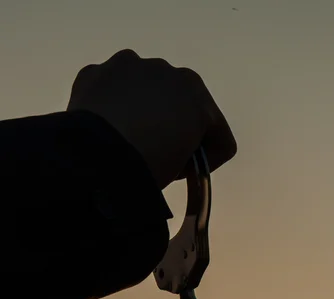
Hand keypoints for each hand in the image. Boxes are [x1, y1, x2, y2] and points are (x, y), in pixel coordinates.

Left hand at [67, 49, 236, 189]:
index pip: (216, 130)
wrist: (98, 160)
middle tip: (158, 158)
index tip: (188, 175)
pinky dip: (109, 109)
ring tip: (127, 145)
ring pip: (141, 92)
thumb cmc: (149, 165)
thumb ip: (185, 151)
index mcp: (195, 90)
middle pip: (178, 105)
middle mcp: (165, 69)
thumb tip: (167, 150)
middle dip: (172, 127)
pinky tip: (104, 133)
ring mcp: (127, 67)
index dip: (205, 158)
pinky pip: (108, 92)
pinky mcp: (94, 73)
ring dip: (140, 112)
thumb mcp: (183, 166)